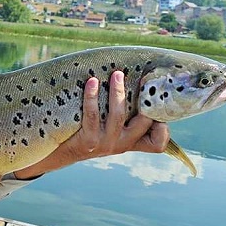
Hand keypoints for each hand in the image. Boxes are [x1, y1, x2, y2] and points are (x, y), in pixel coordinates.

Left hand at [14, 70, 170, 178]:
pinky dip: (92, 96)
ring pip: (118, 115)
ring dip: (118, 92)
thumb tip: (128, 76)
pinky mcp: (88, 140)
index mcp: (131, 143)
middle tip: (143, 77)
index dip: (164, 130)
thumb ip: (124, 115)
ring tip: (117, 74)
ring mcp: (106, 143)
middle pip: (143, 123)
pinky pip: (92, 114)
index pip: (157, 144)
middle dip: (145, 98)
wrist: (61, 151)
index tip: (161, 108)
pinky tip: (92, 82)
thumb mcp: (110, 129)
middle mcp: (122, 145)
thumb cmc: (89, 131)